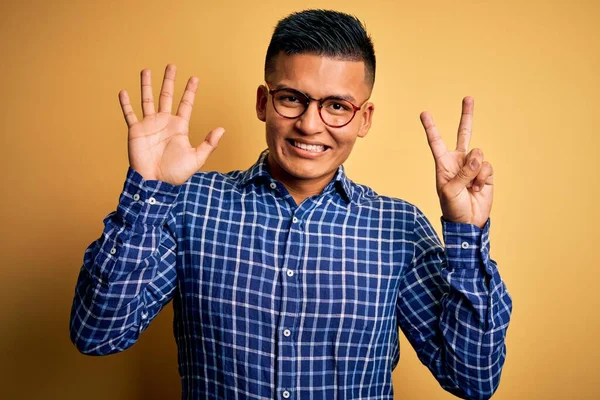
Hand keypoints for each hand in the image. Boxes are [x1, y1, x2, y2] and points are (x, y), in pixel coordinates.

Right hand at [118, 64, 224, 184]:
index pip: (186, 104)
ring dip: (147, 85)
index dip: (190, 91)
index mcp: (179, 127)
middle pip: (167, 96)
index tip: (195, 78)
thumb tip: (222, 129)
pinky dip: (125, 103)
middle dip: (169, 81)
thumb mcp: (197, 158)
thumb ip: (209, 144)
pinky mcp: (136, 131)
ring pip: (147, 100)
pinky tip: (123, 92)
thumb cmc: (175, 174)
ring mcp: (149, 125)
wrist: (155, 183)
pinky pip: (129, 114)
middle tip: (172, 65)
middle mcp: (164, 122)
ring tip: (146, 70)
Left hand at [420, 97, 492, 228]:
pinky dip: (483, 177)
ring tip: (470, 185)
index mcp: (443, 164)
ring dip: (475, 171)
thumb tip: (476, 157)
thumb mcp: (450, 191)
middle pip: (464, 134)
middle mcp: (458, 161)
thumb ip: (463, 173)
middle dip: (466, 116)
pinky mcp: (485, 173)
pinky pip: (487, 166)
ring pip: (478, 154)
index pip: (436, 142)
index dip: (431, 127)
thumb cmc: (453, 208)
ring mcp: (473, 166)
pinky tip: (478, 188)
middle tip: (468, 98)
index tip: (424, 113)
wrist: (469, 221)